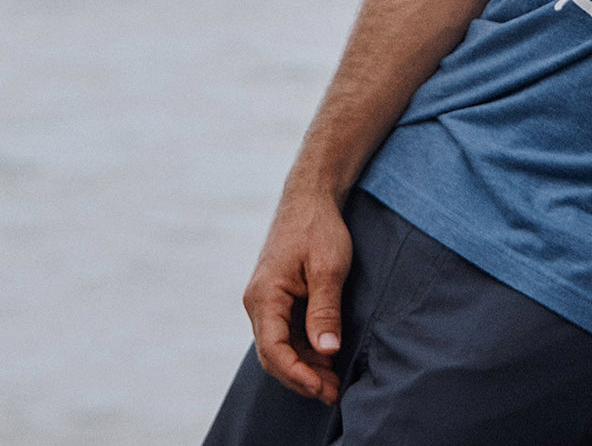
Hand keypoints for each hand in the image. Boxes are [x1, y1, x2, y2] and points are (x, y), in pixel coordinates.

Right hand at [241, 190, 353, 403]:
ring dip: (305, 366)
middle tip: (333, 392)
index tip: (322, 386)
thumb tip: (327, 351)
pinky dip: (304, 349)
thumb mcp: (329, 268)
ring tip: (333, 381)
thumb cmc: (319, 227)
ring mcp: (266, 302)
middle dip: (302, 377)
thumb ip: (325, 310)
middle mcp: (258, 303)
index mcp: (264, 296)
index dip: (297, 373)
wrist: (310, 198)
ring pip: (279, 347)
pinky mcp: (278, 299)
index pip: (273, 348)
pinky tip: (326, 357)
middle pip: (274, 354)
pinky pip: (286, 333)